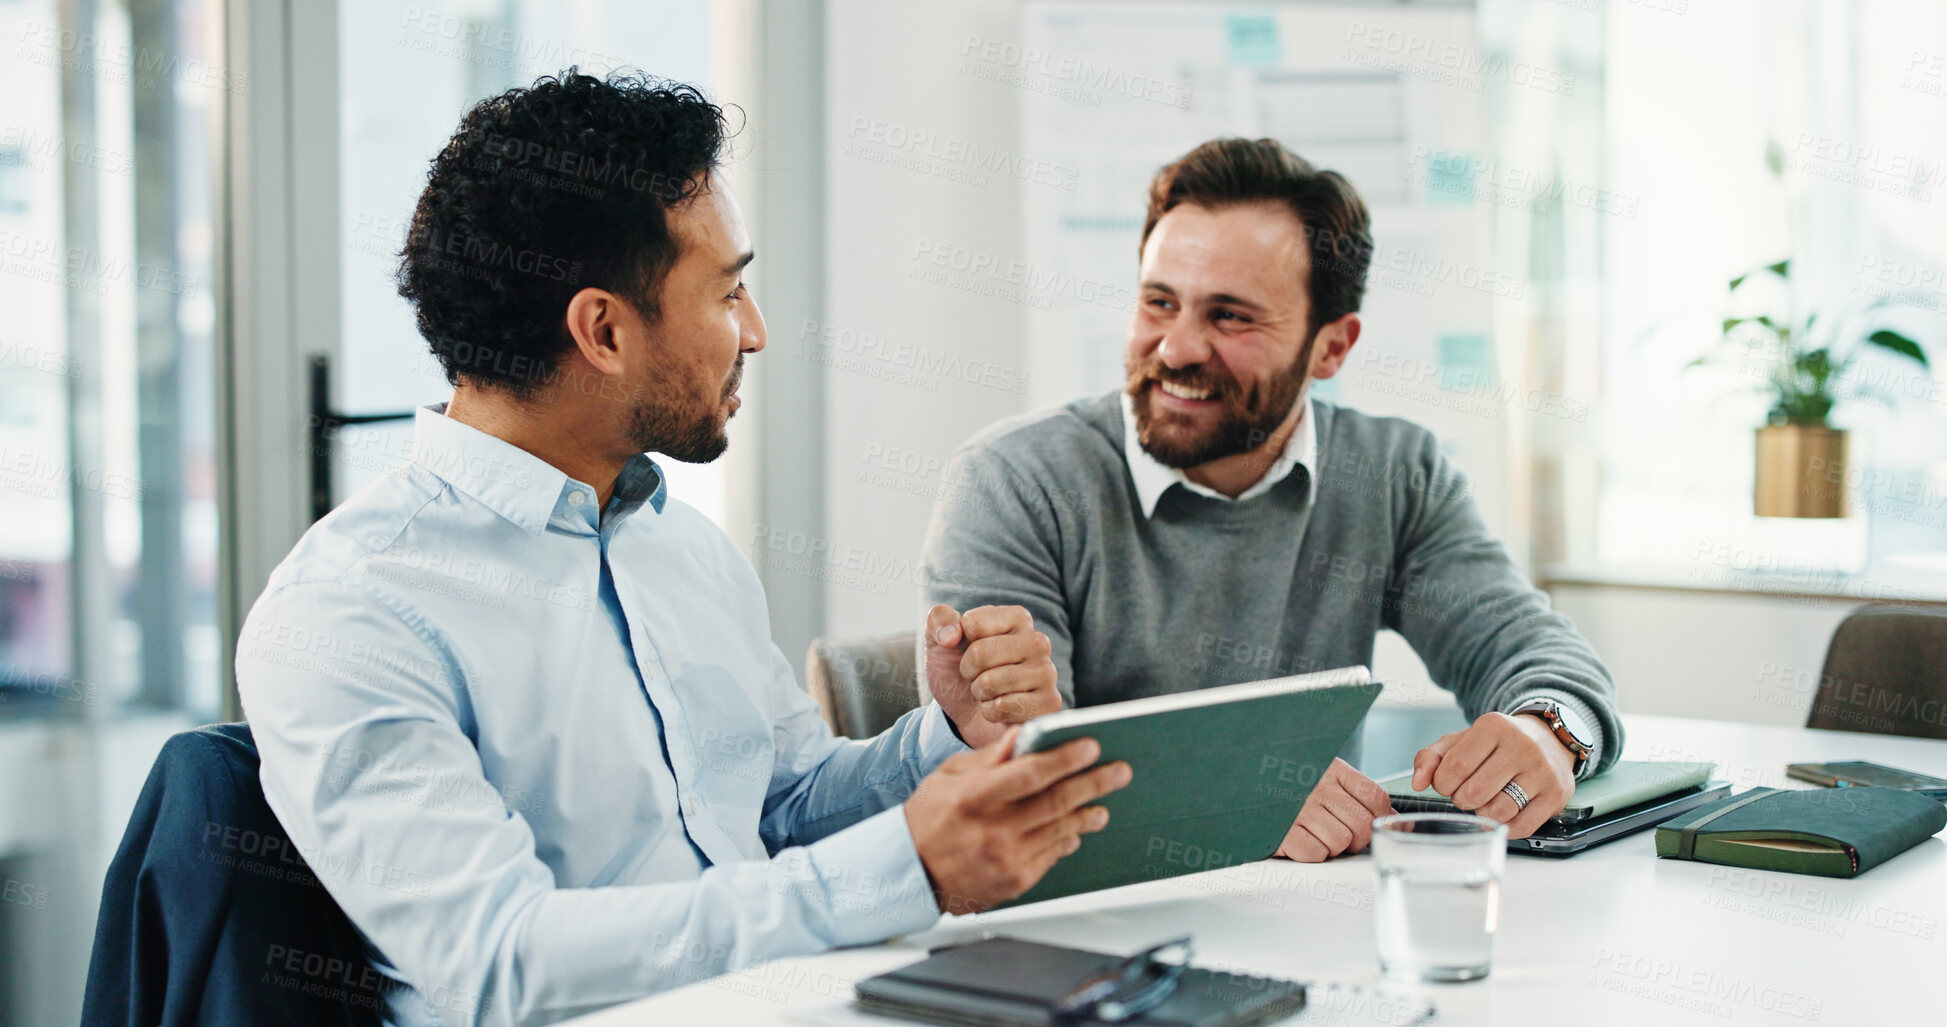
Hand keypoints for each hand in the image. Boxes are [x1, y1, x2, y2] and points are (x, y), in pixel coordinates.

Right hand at [904, 727, 1130, 914]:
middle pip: (1056, 802)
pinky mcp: (1015, 881)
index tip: (1091, 746)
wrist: (911, 872)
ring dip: (1088, 813)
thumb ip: (990, 758)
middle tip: (1119, 771)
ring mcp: (1006, 859)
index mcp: (973, 798)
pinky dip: (1068, 838)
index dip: (1063, 759)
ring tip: (1103, 801)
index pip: (1029, 775)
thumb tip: (1024, 735)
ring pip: (1061, 830)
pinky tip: (1078, 828)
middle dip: (1094, 783)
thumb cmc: (928, 817)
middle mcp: (992, 831)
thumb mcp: (948, 776)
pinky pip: (1052, 855)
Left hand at [923, 604, 1060, 748]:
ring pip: (992, 681)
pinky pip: (1004, 707)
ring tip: (989, 692)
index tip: (967, 651)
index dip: (957, 643)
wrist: (968, 716)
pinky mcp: (1049, 702)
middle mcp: (1038, 641)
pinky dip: (991, 712)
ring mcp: (1047, 672)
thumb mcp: (940, 641)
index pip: (972, 623)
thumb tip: (950, 635)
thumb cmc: (959, 673)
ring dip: (980, 693)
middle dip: (968, 671)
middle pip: (981, 653)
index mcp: (1017, 617)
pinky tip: (1001, 709)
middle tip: (976, 677)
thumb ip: (939, 619)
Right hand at [1275, 758, 1395, 861]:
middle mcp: (1316, 786)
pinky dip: (1312, 853)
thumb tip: (1399, 818)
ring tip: (1317, 835)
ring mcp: (1299, 808)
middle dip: (1358, 838)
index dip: (1382, 816)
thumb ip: (1357, 792)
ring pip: (1341, 842)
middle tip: (1342, 834)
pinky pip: (1315, 853)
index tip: (1375, 824)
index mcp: (1331, 768)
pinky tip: (1301, 840)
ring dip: (1333, 847)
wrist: (1239, 778)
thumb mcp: (1323, 773)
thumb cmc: (1287, 780)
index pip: (1375, 796)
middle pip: (1362, 824)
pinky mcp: (1282, 831)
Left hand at [1411, 712, 1575, 838]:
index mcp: (1494, 726)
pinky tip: (1502, 814)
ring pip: (1499, 811)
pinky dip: (1504, 827)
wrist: (1549, 738)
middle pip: (1475, 792)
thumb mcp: (1462, 740)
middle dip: (1461, 799)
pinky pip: (1522, 826)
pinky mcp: (1557, 794)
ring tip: (1484, 801)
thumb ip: (1431, 757)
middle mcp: (1522, 745)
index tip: (1447, 783)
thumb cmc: (1498, 743)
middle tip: (1466, 793)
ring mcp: (1543, 770)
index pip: (1455, 767)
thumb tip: (1417, 783)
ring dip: (1483, 813)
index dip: (1443, 784)